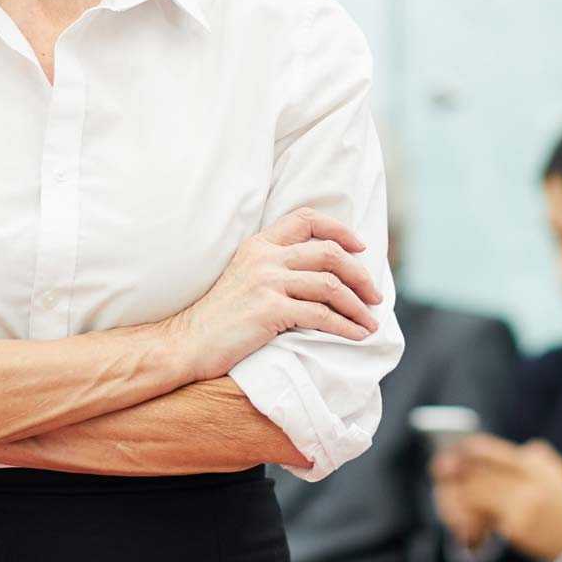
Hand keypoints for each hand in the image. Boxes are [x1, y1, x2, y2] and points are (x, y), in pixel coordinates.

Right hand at [165, 208, 382, 380]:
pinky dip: (345, 326)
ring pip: (330, 285)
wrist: (187, 342)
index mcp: (259, 244)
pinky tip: (356, 335)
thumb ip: (275, 265)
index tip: (360, 248)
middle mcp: (265, 257)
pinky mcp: (269, 310)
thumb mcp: (245, 276)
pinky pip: (321, 315)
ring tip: (370, 322)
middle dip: (360, 275)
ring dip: (358, 306)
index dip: (339, 230)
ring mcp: (267, 282)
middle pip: (329, 253)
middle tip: (375, 296)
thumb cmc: (219, 316)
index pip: (307, 218)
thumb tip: (322, 273)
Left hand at [435, 434, 561, 561]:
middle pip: (478, 473)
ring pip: (476, 495)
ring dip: (459, 495)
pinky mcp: (515, 527)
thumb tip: (509, 447)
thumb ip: (534, 457)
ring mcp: (520, 506)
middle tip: (440, 470)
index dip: (468, 449)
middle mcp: (526, 483)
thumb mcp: (556, 473)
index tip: (455, 450)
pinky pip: (483, 517)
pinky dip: (470, 516)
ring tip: (448, 494)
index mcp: (534, 467)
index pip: (491, 451)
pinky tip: (465, 518)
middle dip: (457, 472)